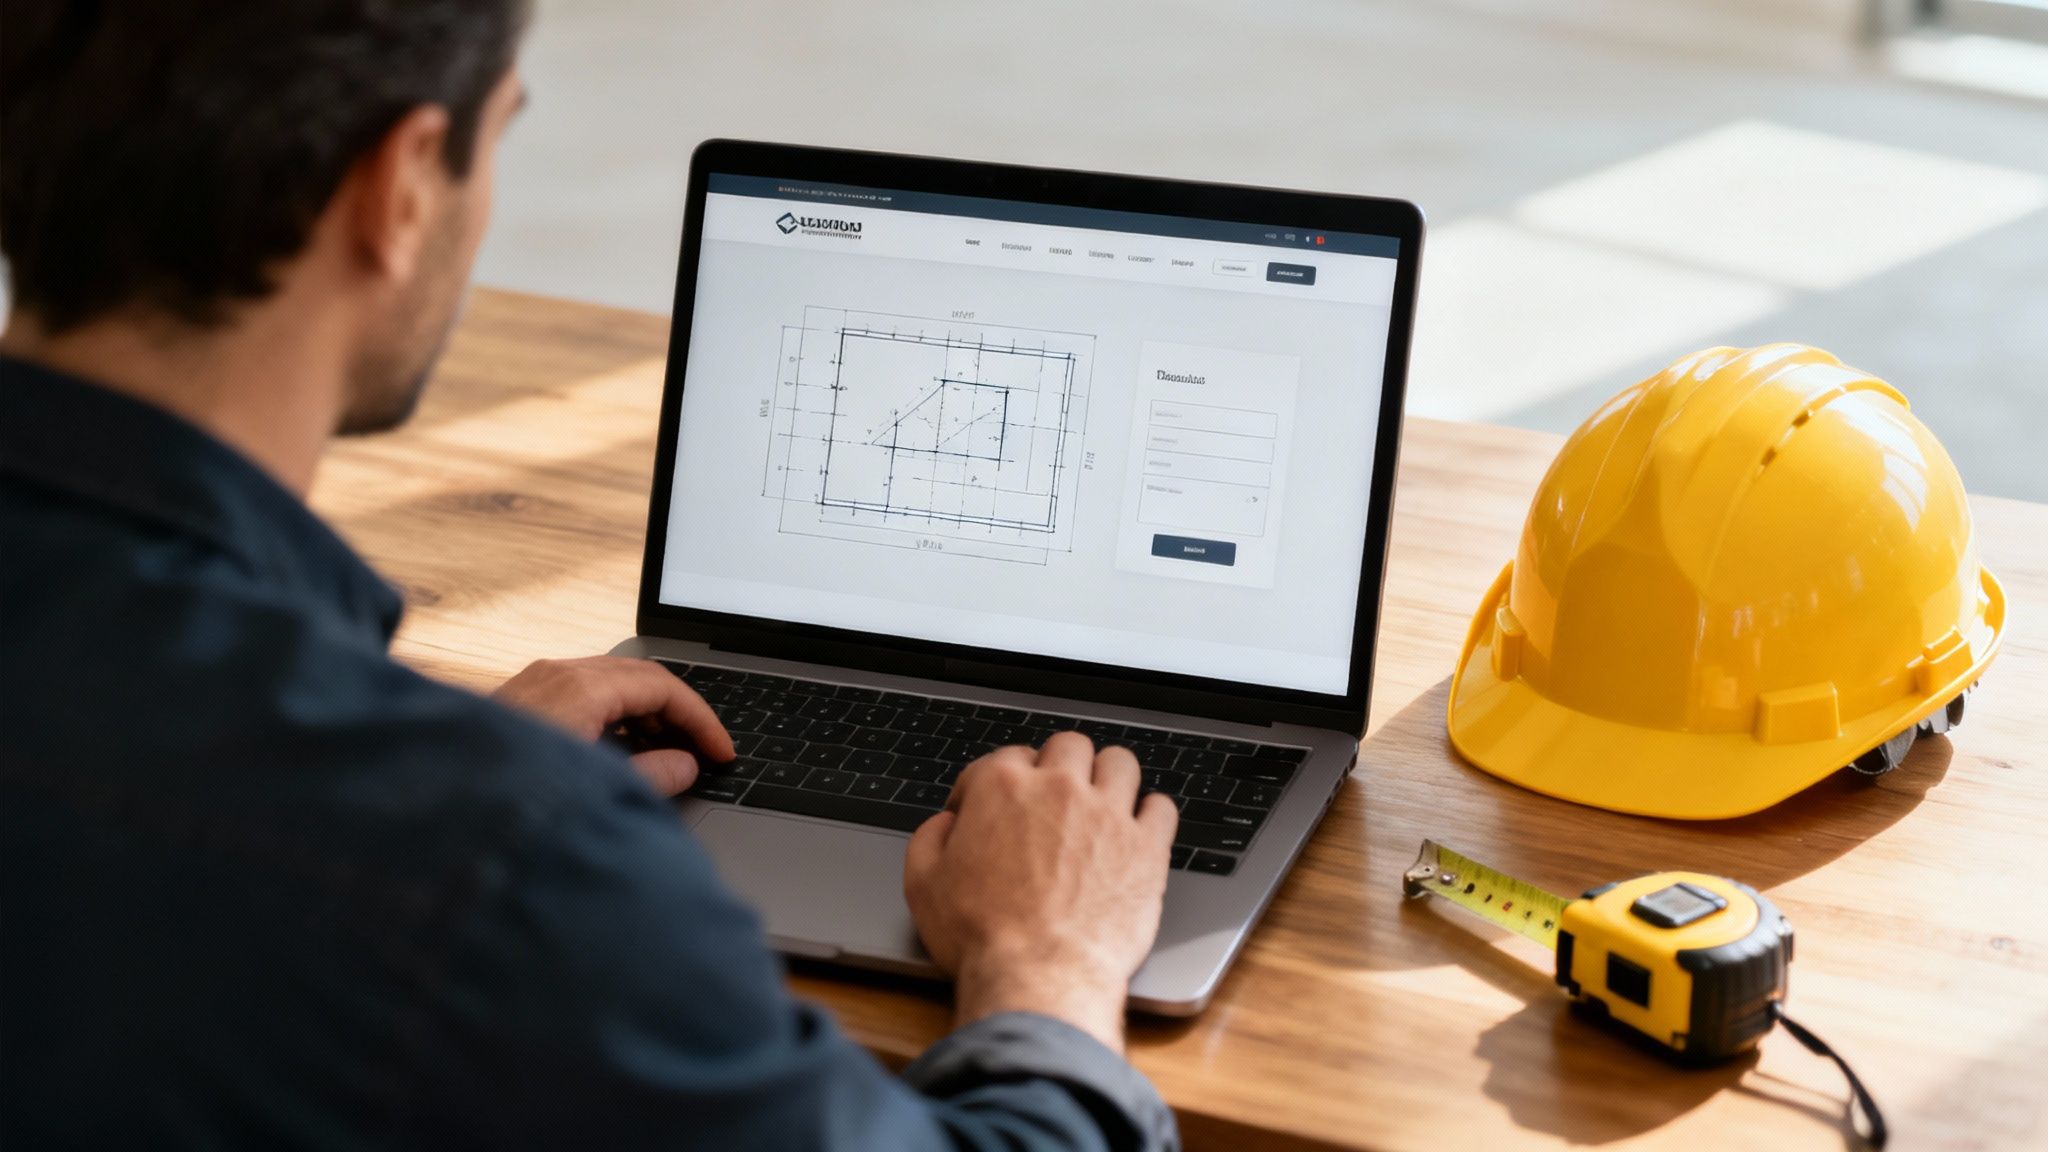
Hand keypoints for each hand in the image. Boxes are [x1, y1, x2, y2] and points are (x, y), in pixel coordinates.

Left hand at [492, 656, 732, 795]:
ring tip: (667, 757)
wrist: (431, 813)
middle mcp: (554, 674)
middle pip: (638, 678)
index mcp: (580, 686)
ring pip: (608, 684)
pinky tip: (618, 754)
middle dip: (676, 714)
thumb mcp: (597, 788)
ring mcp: (531, 684)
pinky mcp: (516, 703)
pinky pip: (580, 696)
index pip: (662, 687)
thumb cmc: (507, 799)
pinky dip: (612, 719)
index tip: (722, 752)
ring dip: (644, 716)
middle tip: (702, 752)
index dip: (701, 721)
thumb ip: (651, 774)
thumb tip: (683, 765)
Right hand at [902, 732, 1177, 1052]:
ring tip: (1101, 800)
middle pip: (1068, 746)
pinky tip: (1138, 829)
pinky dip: (1151, 813)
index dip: (997, 782)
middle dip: (1058, 765)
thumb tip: (943, 825)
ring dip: (1108, 776)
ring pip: (1120, 762)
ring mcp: (1108, 814)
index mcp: (1003, 787)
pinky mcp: (1146, 846)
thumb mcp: (922, 885)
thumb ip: (929, 839)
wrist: (1039, 976)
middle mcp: (1059, 788)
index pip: (1006, 757)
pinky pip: (1161, 806)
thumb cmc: (982, 936)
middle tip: (1053, 796)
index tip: (996, 807)